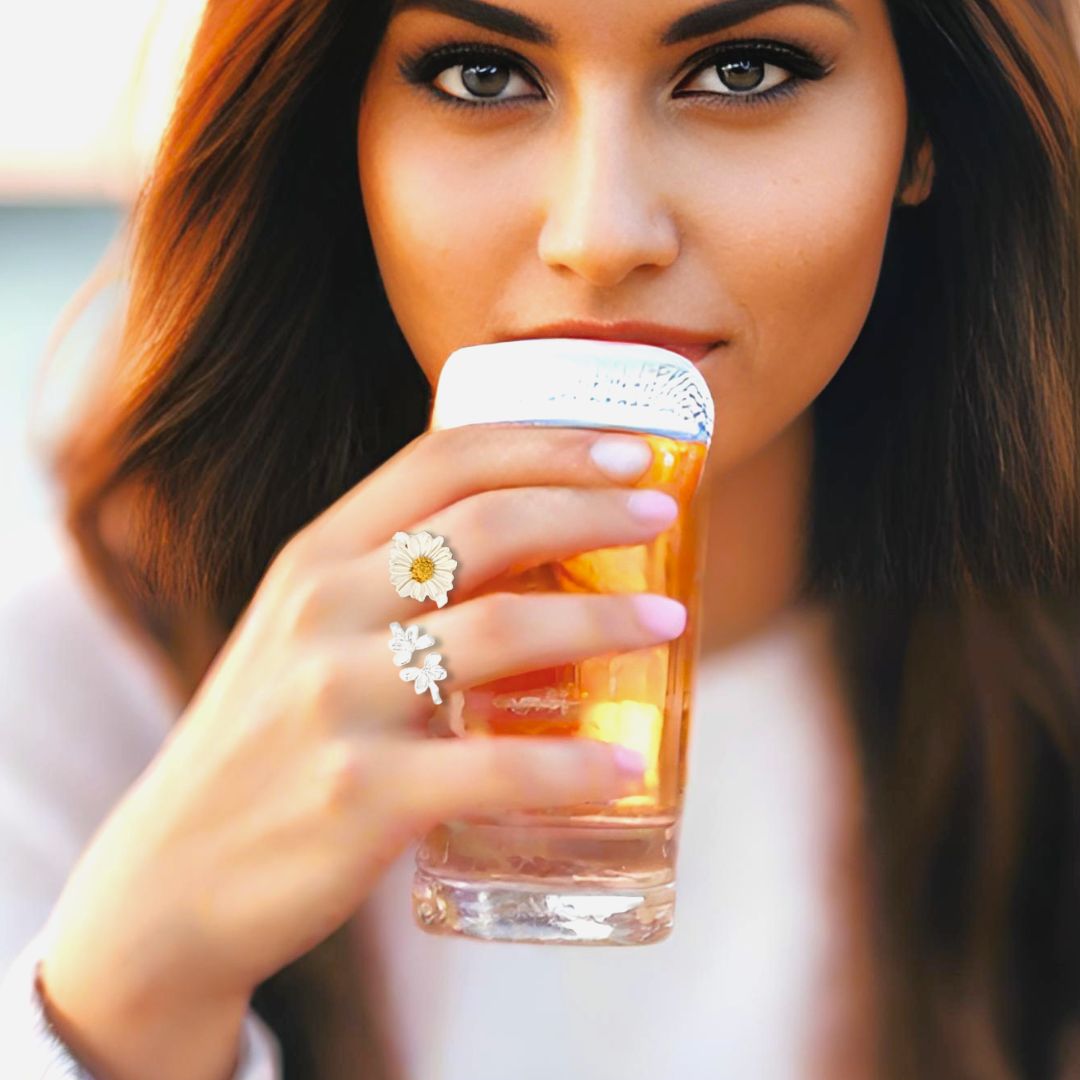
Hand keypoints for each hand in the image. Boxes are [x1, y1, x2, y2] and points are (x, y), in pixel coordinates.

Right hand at [38, 423, 685, 1078]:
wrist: (175, 879)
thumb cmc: (269, 745)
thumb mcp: (309, 637)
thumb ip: (393, 590)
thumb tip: (534, 563)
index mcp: (316, 556)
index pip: (444, 459)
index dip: (548, 444)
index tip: (629, 451)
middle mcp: (322, 609)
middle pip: (485, 524)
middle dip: (592, 509)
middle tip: (664, 514)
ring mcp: (335, 701)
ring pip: (501, 629)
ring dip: (603, 620)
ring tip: (670, 622)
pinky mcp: (357, 796)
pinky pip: (493, 767)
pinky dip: (573, 765)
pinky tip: (624, 766)